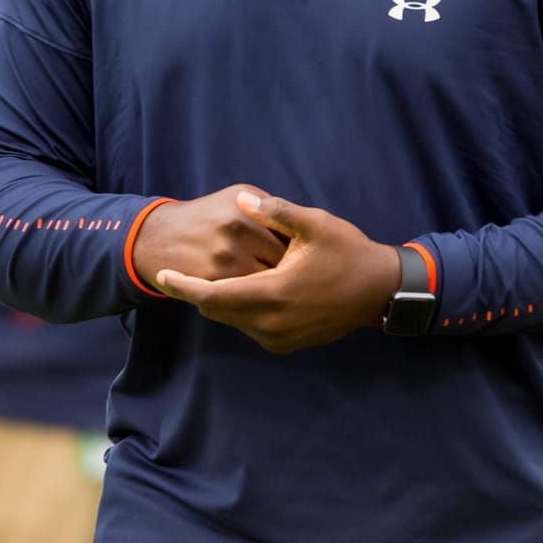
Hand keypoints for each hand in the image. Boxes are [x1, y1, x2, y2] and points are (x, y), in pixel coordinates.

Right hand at [131, 184, 288, 290]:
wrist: (158, 237)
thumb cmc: (206, 216)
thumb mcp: (236, 197)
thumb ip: (270, 207)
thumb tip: (301, 229)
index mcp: (245, 207)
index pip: (289, 234)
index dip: (299, 249)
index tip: (302, 256)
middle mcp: (236, 230)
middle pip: (283, 260)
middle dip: (291, 271)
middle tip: (293, 276)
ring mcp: (224, 258)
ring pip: (268, 283)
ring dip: (276, 289)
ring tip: (277, 287)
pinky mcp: (213, 283)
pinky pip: (248, 297)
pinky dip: (257, 299)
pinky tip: (258, 295)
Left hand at [155, 190, 400, 353]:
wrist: (380, 291)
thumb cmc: (347, 252)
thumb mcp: (314, 224)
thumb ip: (275, 211)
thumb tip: (242, 199)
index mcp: (273, 294)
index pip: (213, 296)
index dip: (184, 286)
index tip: (162, 274)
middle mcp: (272, 323)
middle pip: (217, 310)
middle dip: (197, 290)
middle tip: (182, 266)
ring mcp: (280, 337)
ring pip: (232, 320)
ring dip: (218, 299)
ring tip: (210, 271)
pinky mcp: (287, 343)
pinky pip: (249, 326)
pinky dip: (237, 308)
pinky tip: (240, 284)